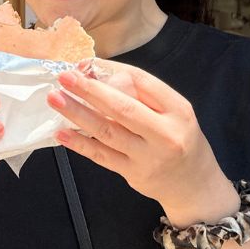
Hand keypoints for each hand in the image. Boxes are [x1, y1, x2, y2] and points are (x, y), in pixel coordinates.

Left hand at [47, 60, 237, 225]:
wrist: (194, 185)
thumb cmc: (179, 140)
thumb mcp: (174, 113)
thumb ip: (144, 95)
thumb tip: (99, 74)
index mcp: (178, 110)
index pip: (142, 82)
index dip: (112, 70)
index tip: (86, 63)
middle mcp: (165, 134)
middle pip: (122, 107)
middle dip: (89, 90)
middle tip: (64, 77)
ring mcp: (148, 157)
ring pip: (107, 131)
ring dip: (77, 113)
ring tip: (55, 99)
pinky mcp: (133, 174)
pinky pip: (101, 155)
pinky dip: (79, 143)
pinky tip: (61, 132)